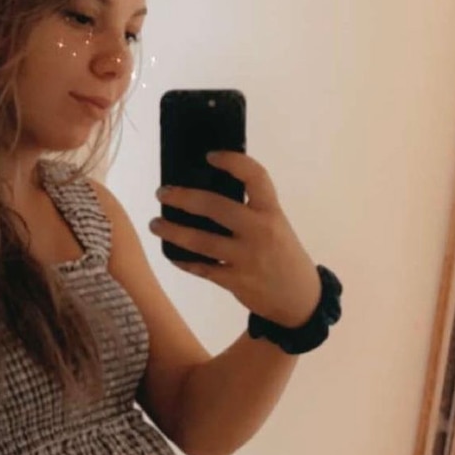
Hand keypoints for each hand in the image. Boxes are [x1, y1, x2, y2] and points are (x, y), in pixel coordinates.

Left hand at [149, 151, 321, 327]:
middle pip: (215, 207)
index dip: (232, 161)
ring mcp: (246, 258)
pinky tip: (171, 253)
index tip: (210, 156)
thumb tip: (207, 193)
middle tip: (162, 193)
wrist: (299, 298)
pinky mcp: (235, 281)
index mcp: (271, 212)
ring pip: (200, 241)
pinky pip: (201, 268)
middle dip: (183, 197)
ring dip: (172, 231)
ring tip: (155, 224)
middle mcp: (259, 231)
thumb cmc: (282, 254)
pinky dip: (183, 260)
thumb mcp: (276, 225)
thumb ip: (250, 210)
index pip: (255, 176)